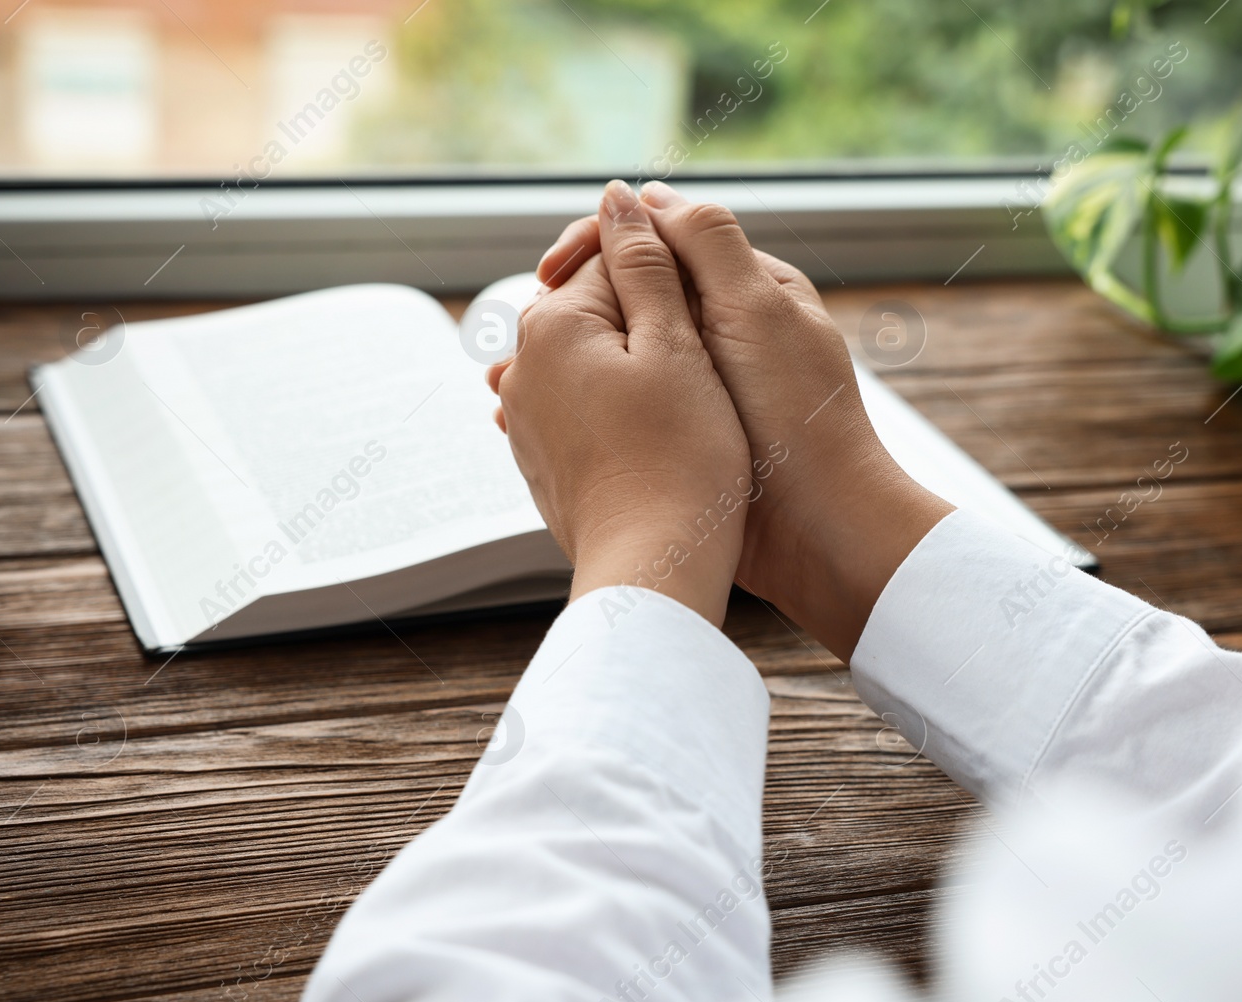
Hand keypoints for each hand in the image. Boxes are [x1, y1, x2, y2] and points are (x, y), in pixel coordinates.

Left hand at [491, 180, 751, 627]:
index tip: (716, 313)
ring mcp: (528, 416)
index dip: (677, 275)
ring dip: (638, 365)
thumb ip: (645, 263)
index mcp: (553, 323)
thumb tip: (619, 197)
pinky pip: (583, 408)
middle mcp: (525, 364)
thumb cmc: (682, 459)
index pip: (615, 258)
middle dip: (653, 319)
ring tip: (690, 403)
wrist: (654, 565)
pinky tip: (659, 435)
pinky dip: (619, 408)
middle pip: (598, 307)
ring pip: (592, 359)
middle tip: (711, 363)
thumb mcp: (678, 344)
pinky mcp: (542, 460)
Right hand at [536, 182, 952, 659]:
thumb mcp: (756, 311)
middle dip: (568, 311)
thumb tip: (645, 195)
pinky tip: (537, 425)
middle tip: (514, 340)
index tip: (549, 273)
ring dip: (561, 366)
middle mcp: (725, 333)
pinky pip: (623, 410)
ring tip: (506, 386)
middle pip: (632, 298)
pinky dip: (577, 412)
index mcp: (748, 290)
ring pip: (620, 358)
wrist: (822, 530)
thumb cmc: (799, 420)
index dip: (597, 248)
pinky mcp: (690, 437)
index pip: (659, 242)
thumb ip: (706, 243)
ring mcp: (705, 388)